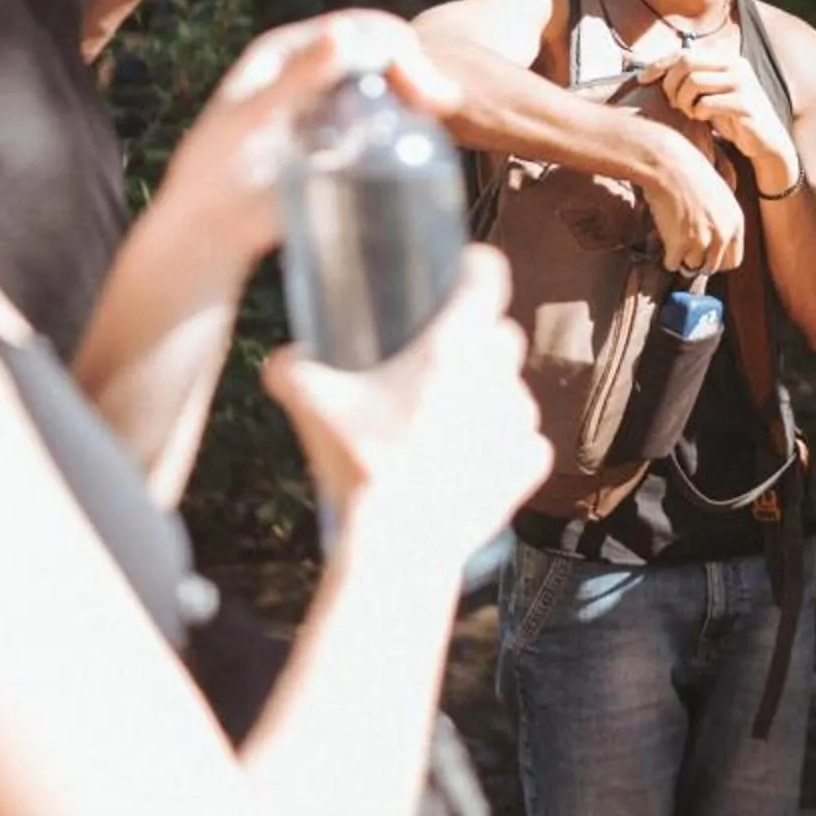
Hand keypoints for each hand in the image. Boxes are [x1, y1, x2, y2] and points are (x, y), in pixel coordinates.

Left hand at [146, 11, 455, 268]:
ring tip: (440, 112)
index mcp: (290, 50)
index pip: (357, 29)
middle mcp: (315, 70)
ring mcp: (331, 106)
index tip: (416, 83)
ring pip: (389, 85)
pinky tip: (425, 134)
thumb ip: (296, 80)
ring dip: (420, 92)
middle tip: (439, 103)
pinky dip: (409, 122)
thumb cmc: (214, 170)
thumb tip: (343, 34)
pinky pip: (384, 122)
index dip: (394, 46)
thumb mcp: (252, 119)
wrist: (209, 229)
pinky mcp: (342, 142)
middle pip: (382, 52)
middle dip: (416, 68)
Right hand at [264, 250, 547, 564]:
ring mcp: (519, 421)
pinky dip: (502, 446)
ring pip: (512, 389)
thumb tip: (285, 359)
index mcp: (452, 348)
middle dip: (477, 339)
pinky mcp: (529, 463)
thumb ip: (292, 369)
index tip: (463, 270)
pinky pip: (523, 439)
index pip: (488, 277)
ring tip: (444, 422)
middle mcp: (497, 377)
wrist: (398, 548)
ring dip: (487, 397)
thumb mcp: (312, 405)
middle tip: (437, 361)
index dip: (475, 267)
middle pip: (502, 334)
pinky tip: (467, 459)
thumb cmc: (360, 467)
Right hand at [637, 123, 746, 277]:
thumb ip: (720, 220)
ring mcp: (702, 240)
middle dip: (698, 262)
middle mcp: (723, 234)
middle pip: (712, 267)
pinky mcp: (680, 243)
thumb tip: (711, 245)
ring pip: (691, 267)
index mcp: (736, 221)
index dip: (716, 260)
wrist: (667, 162)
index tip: (704, 256)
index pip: (733, 261)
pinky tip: (664, 238)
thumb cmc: (688, 173)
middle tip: (684, 250)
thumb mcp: (718, 195)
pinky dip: (667, 256)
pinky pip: (672, 264)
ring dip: (681, 257)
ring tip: (673, 237)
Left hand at [639, 45, 796, 190]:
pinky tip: (703, 120)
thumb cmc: (731, 118)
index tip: (642, 80)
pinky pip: (707, 103)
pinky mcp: (747, 103)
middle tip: (673, 104)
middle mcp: (736, 65)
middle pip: (686, 63)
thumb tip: (649, 72)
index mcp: (726, 59)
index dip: (659, 65)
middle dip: (670, 85)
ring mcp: (744, 83)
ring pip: (694, 82)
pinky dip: (698, 113)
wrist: (766, 143)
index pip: (684, 52)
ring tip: (689, 113)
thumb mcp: (709, 95)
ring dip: (683, 101)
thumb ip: (689, 81)